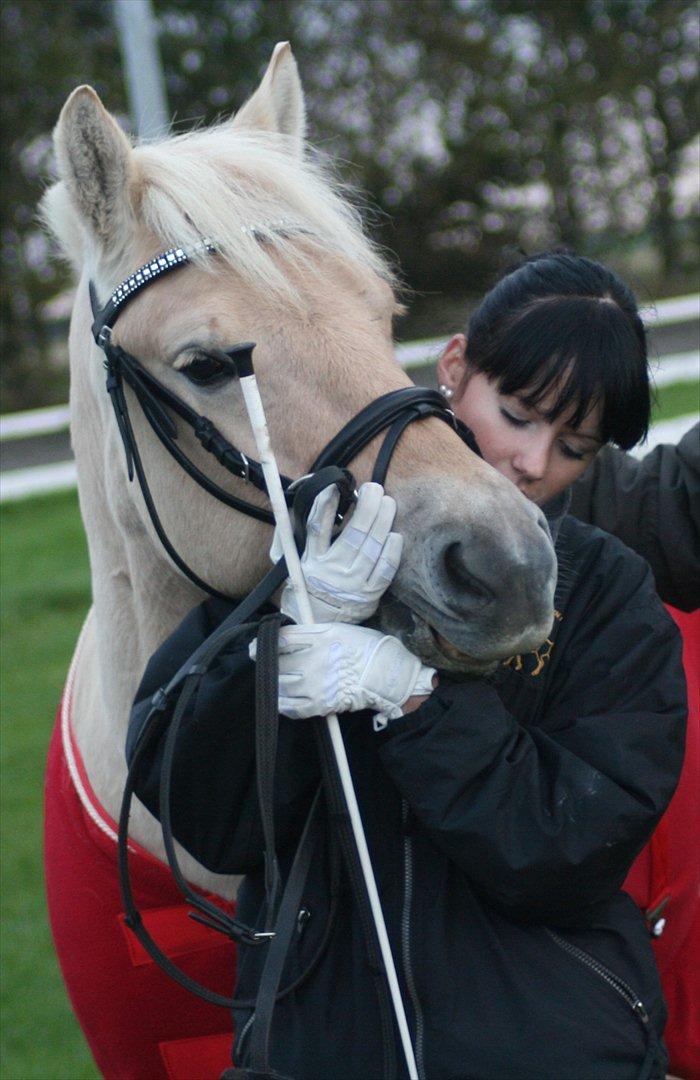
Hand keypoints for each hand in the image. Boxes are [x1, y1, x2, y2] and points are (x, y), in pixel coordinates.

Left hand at [249, 623, 434, 724]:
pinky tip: (282, 701)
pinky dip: (284, 704)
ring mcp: (316, 683)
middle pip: (278, 662)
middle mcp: (314, 659)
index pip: (283, 638)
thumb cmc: (368, 649)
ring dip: (275, 683)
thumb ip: (314, 633)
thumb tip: (291, 637)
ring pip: (282, 685)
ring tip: (274, 682)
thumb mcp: (341, 630)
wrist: (388, 675)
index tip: (256, 646)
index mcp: (321, 637)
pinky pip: (293, 707)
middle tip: (264, 665)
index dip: (265, 642)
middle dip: (268, 664)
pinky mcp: (321, 704)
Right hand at [274, 482, 402, 624]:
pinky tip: (395, 535)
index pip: (317, 528)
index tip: (335, 487)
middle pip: (354, 534)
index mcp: (311, 562)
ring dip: (383, 521)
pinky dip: (392, 552)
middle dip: (367, 507)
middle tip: (374, 489)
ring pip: (373, 548)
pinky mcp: (369, 596)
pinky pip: (385, 571)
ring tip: (388, 502)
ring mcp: (353, 584)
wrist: (316, 626)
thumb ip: (287, 536)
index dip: (326, 505)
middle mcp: (332, 572)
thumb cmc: (304, 588)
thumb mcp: (287, 564)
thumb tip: (290, 505)